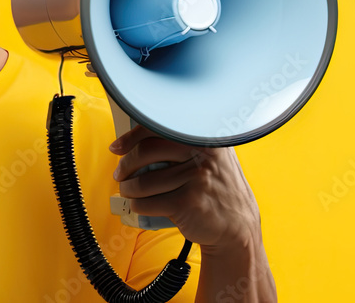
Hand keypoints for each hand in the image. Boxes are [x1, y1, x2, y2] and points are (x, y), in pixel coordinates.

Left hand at [109, 125, 262, 251]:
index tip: (117, 147)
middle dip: (125, 165)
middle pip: (145, 152)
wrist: (237, 226)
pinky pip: (147, 202)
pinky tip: (139, 205)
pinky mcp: (187, 203)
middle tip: (120, 173)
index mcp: (204, 138)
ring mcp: (195, 178)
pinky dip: (137, 205)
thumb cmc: (216, 189)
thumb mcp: (212, 158)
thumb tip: (138, 138)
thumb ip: (185, 143)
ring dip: (127, 188)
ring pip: (143, 181)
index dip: (131, 136)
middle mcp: (202, 154)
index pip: (158, 127)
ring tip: (128, 191)